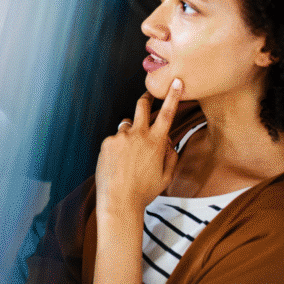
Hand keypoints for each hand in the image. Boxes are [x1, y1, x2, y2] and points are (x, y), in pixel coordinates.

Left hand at [94, 78, 182, 215]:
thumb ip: (170, 156)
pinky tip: (117, 163)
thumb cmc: (144, 191)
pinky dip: (117, 146)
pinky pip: (115, 138)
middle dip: (146, 98)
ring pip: (126, 124)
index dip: (172, 96)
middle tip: (148, 96)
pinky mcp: (107, 141)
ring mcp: (121, 136)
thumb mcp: (166, 176)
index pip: (167, 113)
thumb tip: (168, 142)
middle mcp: (139, 134)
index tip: (175, 82)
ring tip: (129, 154)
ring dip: (130, 132)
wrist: (119, 201)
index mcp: (156, 142)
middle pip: (142, 106)